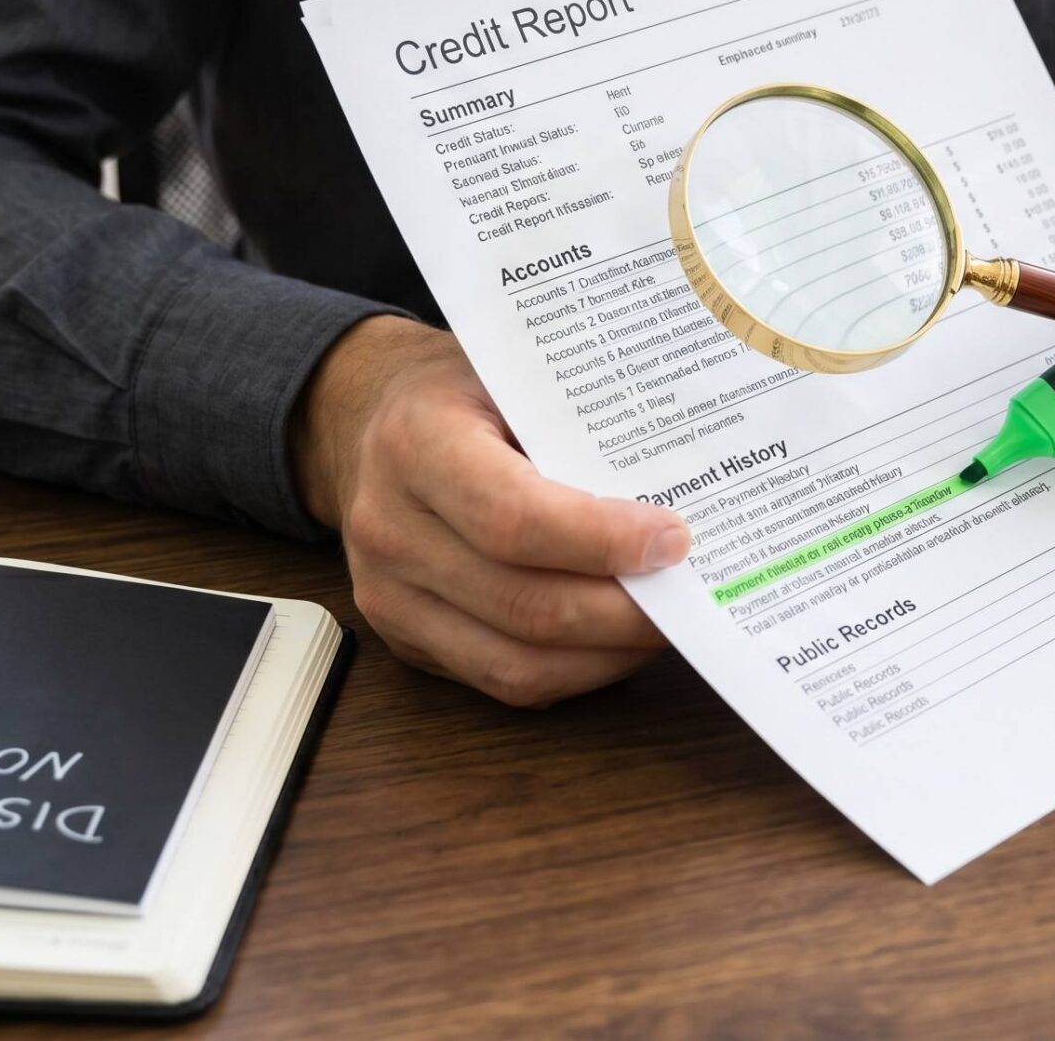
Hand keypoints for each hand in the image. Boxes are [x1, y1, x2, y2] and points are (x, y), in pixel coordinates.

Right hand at [292, 316, 690, 705]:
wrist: (365, 424)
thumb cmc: (458, 393)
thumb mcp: (511, 374)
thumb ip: (578, 424)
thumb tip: (681, 484)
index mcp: (416, 444)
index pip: (515, 518)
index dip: (602, 540)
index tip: (673, 539)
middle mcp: (390, 528)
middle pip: (525, 604)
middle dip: (624, 612)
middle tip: (689, 592)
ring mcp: (389, 596)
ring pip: (516, 664)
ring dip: (606, 654)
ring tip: (664, 623)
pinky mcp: (404, 640)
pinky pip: (500, 680)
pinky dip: (573, 671)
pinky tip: (616, 640)